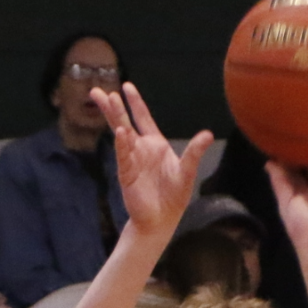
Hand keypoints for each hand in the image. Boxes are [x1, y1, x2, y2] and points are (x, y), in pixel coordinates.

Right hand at [93, 83, 211, 234]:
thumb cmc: (174, 196)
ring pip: (120, 135)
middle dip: (113, 107)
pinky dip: (122, 144)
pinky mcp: (127, 175)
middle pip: (124, 122)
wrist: (162, 220)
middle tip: (100, 91)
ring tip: (106, 100)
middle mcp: (140, 150)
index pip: (143, 118)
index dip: (135, 103)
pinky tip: (120, 132)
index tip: (126, 86)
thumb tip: (207, 134)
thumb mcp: (187, 171)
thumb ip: (194, 152)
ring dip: (114, 118)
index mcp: (155, 145)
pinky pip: (124, 156)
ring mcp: (132, 161)